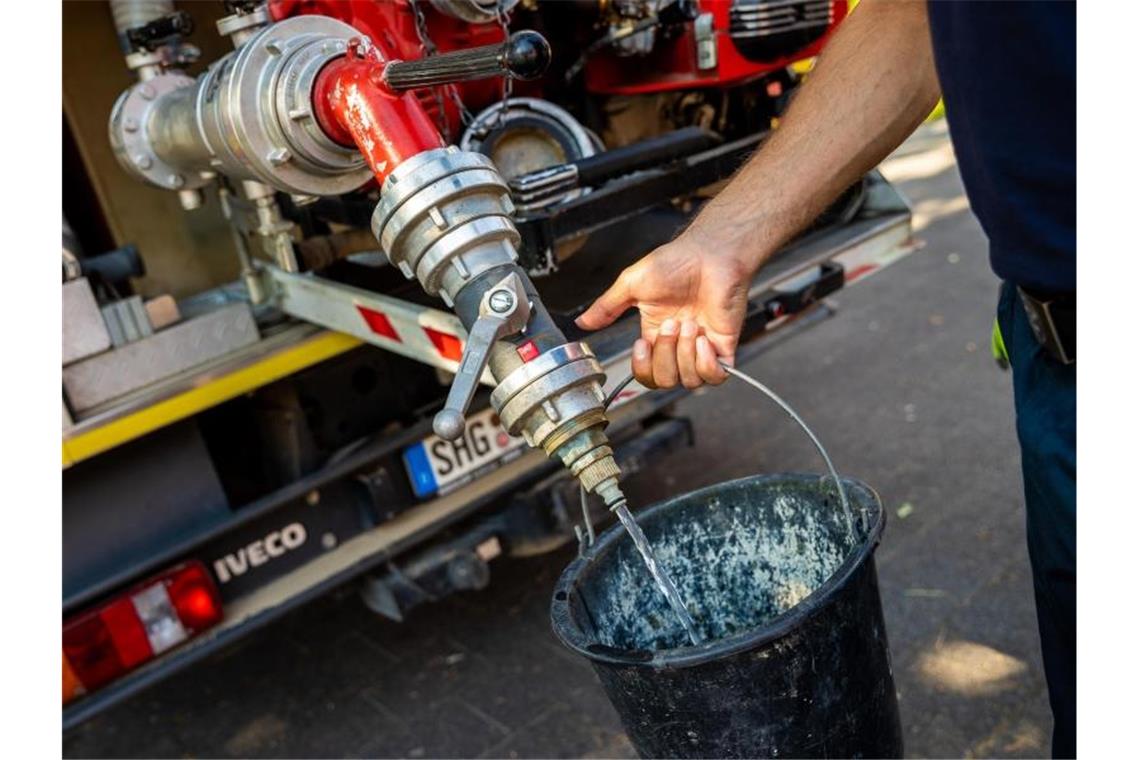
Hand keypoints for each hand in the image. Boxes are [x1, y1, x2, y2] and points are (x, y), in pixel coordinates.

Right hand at [575, 230, 753, 388]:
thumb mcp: (631, 284)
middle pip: (665, 381)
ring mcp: (702, 348)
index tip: (642, 343)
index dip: (642, 367)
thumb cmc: (677, 262)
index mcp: (655, 335)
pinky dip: (706, 363)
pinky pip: (716, 377)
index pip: (646, 374)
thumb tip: (582, 323)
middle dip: (664, 354)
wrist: (711, 253)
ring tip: (690, 324)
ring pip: (688, 381)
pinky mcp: (724, 347)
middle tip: (672, 323)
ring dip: (684, 353)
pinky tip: (703, 339)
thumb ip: (607, 307)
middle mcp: (677, 346)